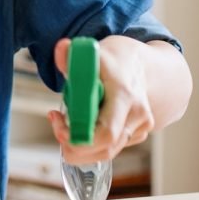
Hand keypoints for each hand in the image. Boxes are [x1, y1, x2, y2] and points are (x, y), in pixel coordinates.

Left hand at [48, 36, 153, 165]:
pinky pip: (111, 148)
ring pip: (107, 152)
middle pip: (104, 148)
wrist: (140, 63)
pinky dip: (92, 143)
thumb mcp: (91, 52)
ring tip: (66, 122)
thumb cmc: (114, 58)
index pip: (106, 133)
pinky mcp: (138, 134)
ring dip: (81, 145)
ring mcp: (141, 127)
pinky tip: (83, 124)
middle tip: (57, 124)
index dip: (78, 137)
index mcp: (125, 96)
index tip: (57, 121)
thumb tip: (61, 47)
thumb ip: (72, 55)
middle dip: (74, 145)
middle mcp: (138, 115)